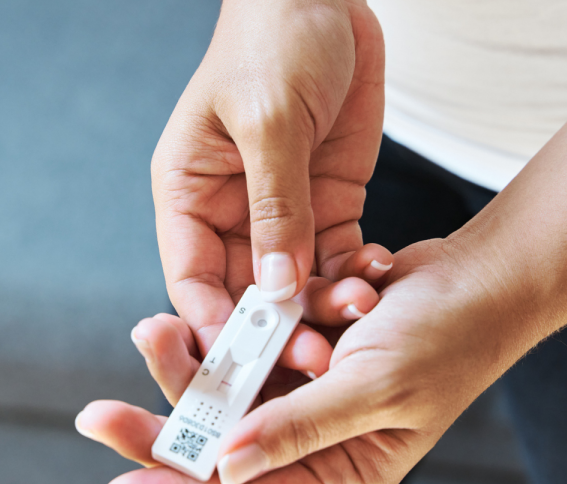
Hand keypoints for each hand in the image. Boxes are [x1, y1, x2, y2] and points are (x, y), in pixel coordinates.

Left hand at [79, 239, 511, 483]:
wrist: (479, 277)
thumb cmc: (445, 338)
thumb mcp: (372, 386)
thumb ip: (296, 427)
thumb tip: (224, 470)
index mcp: (341, 472)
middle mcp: (317, 443)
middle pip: (222, 445)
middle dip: (164, 423)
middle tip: (96, 414)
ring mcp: (308, 398)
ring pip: (228, 391)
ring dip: (194, 363)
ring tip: (151, 330)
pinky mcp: (305, 356)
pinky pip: (253, 350)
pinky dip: (237, 331)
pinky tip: (210, 314)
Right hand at [152, 0, 387, 353]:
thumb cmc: (274, 40)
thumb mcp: (268, 121)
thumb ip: (274, 206)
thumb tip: (276, 286)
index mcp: (189, 193)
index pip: (191, 279)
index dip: (213, 325)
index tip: (246, 360)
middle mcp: (231, 214)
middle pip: (245, 296)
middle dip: (278, 329)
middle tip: (317, 354)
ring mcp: (282, 213)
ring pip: (296, 287)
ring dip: (324, 308)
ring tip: (359, 311)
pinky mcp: (327, 206)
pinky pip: (337, 260)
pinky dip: (355, 278)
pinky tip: (377, 279)